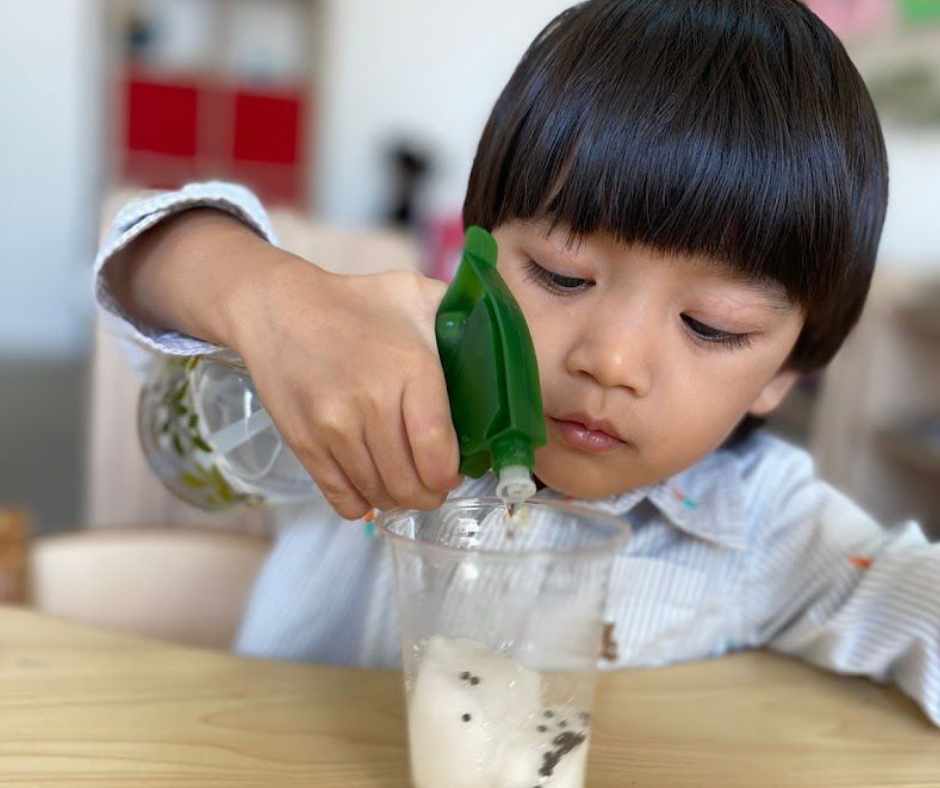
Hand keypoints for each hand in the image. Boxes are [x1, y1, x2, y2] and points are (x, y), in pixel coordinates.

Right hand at [231, 258, 461, 519]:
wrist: (278, 308)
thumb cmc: (356, 303)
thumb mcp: (415, 295)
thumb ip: (460, 315)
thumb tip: (497, 337)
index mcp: (411, 370)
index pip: (438, 453)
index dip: (450, 475)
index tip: (454, 472)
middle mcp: (371, 404)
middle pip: (410, 484)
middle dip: (429, 493)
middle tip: (432, 484)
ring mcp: (333, 428)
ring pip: (378, 495)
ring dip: (397, 499)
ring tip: (404, 483)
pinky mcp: (304, 444)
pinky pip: (342, 499)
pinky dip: (362, 504)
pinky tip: (371, 489)